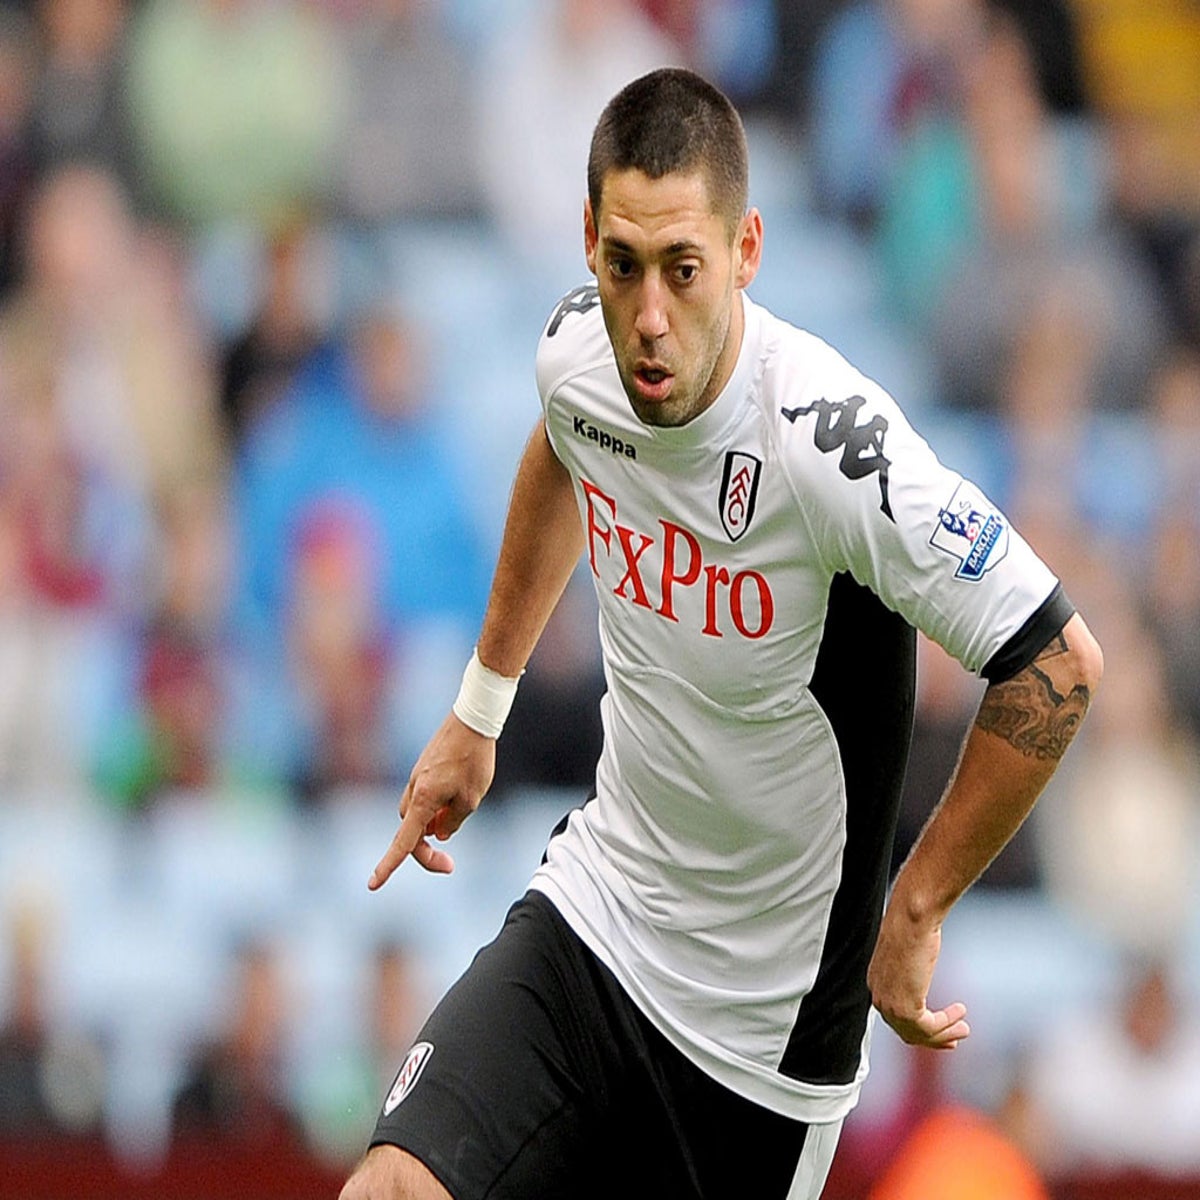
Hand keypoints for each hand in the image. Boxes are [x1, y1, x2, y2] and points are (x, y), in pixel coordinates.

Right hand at [369, 713, 495, 887]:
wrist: (472, 720)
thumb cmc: (474, 759)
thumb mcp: (471, 799)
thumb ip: (452, 822)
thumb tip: (438, 834)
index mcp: (424, 800)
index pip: (404, 841)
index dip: (389, 865)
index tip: (373, 885)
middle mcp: (414, 790)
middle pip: (411, 832)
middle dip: (426, 852)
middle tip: (450, 866)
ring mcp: (417, 779)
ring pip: (417, 815)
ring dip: (433, 828)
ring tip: (461, 814)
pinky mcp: (424, 771)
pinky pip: (424, 799)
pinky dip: (436, 810)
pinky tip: (458, 799)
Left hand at [867, 904, 969, 1050]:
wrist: (911, 919)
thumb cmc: (912, 928)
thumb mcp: (911, 954)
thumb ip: (912, 969)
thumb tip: (922, 973)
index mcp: (877, 983)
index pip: (896, 1018)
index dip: (920, 1029)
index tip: (941, 1031)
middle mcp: (879, 997)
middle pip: (907, 1032)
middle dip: (933, 1039)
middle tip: (955, 1040)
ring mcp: (890, 1005)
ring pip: (920, 1034)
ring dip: (945, 1033)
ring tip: (965, 1029)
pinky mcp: (905, 1009)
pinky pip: (930, 1027)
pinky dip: (948, 1023)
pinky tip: (961, 1011)